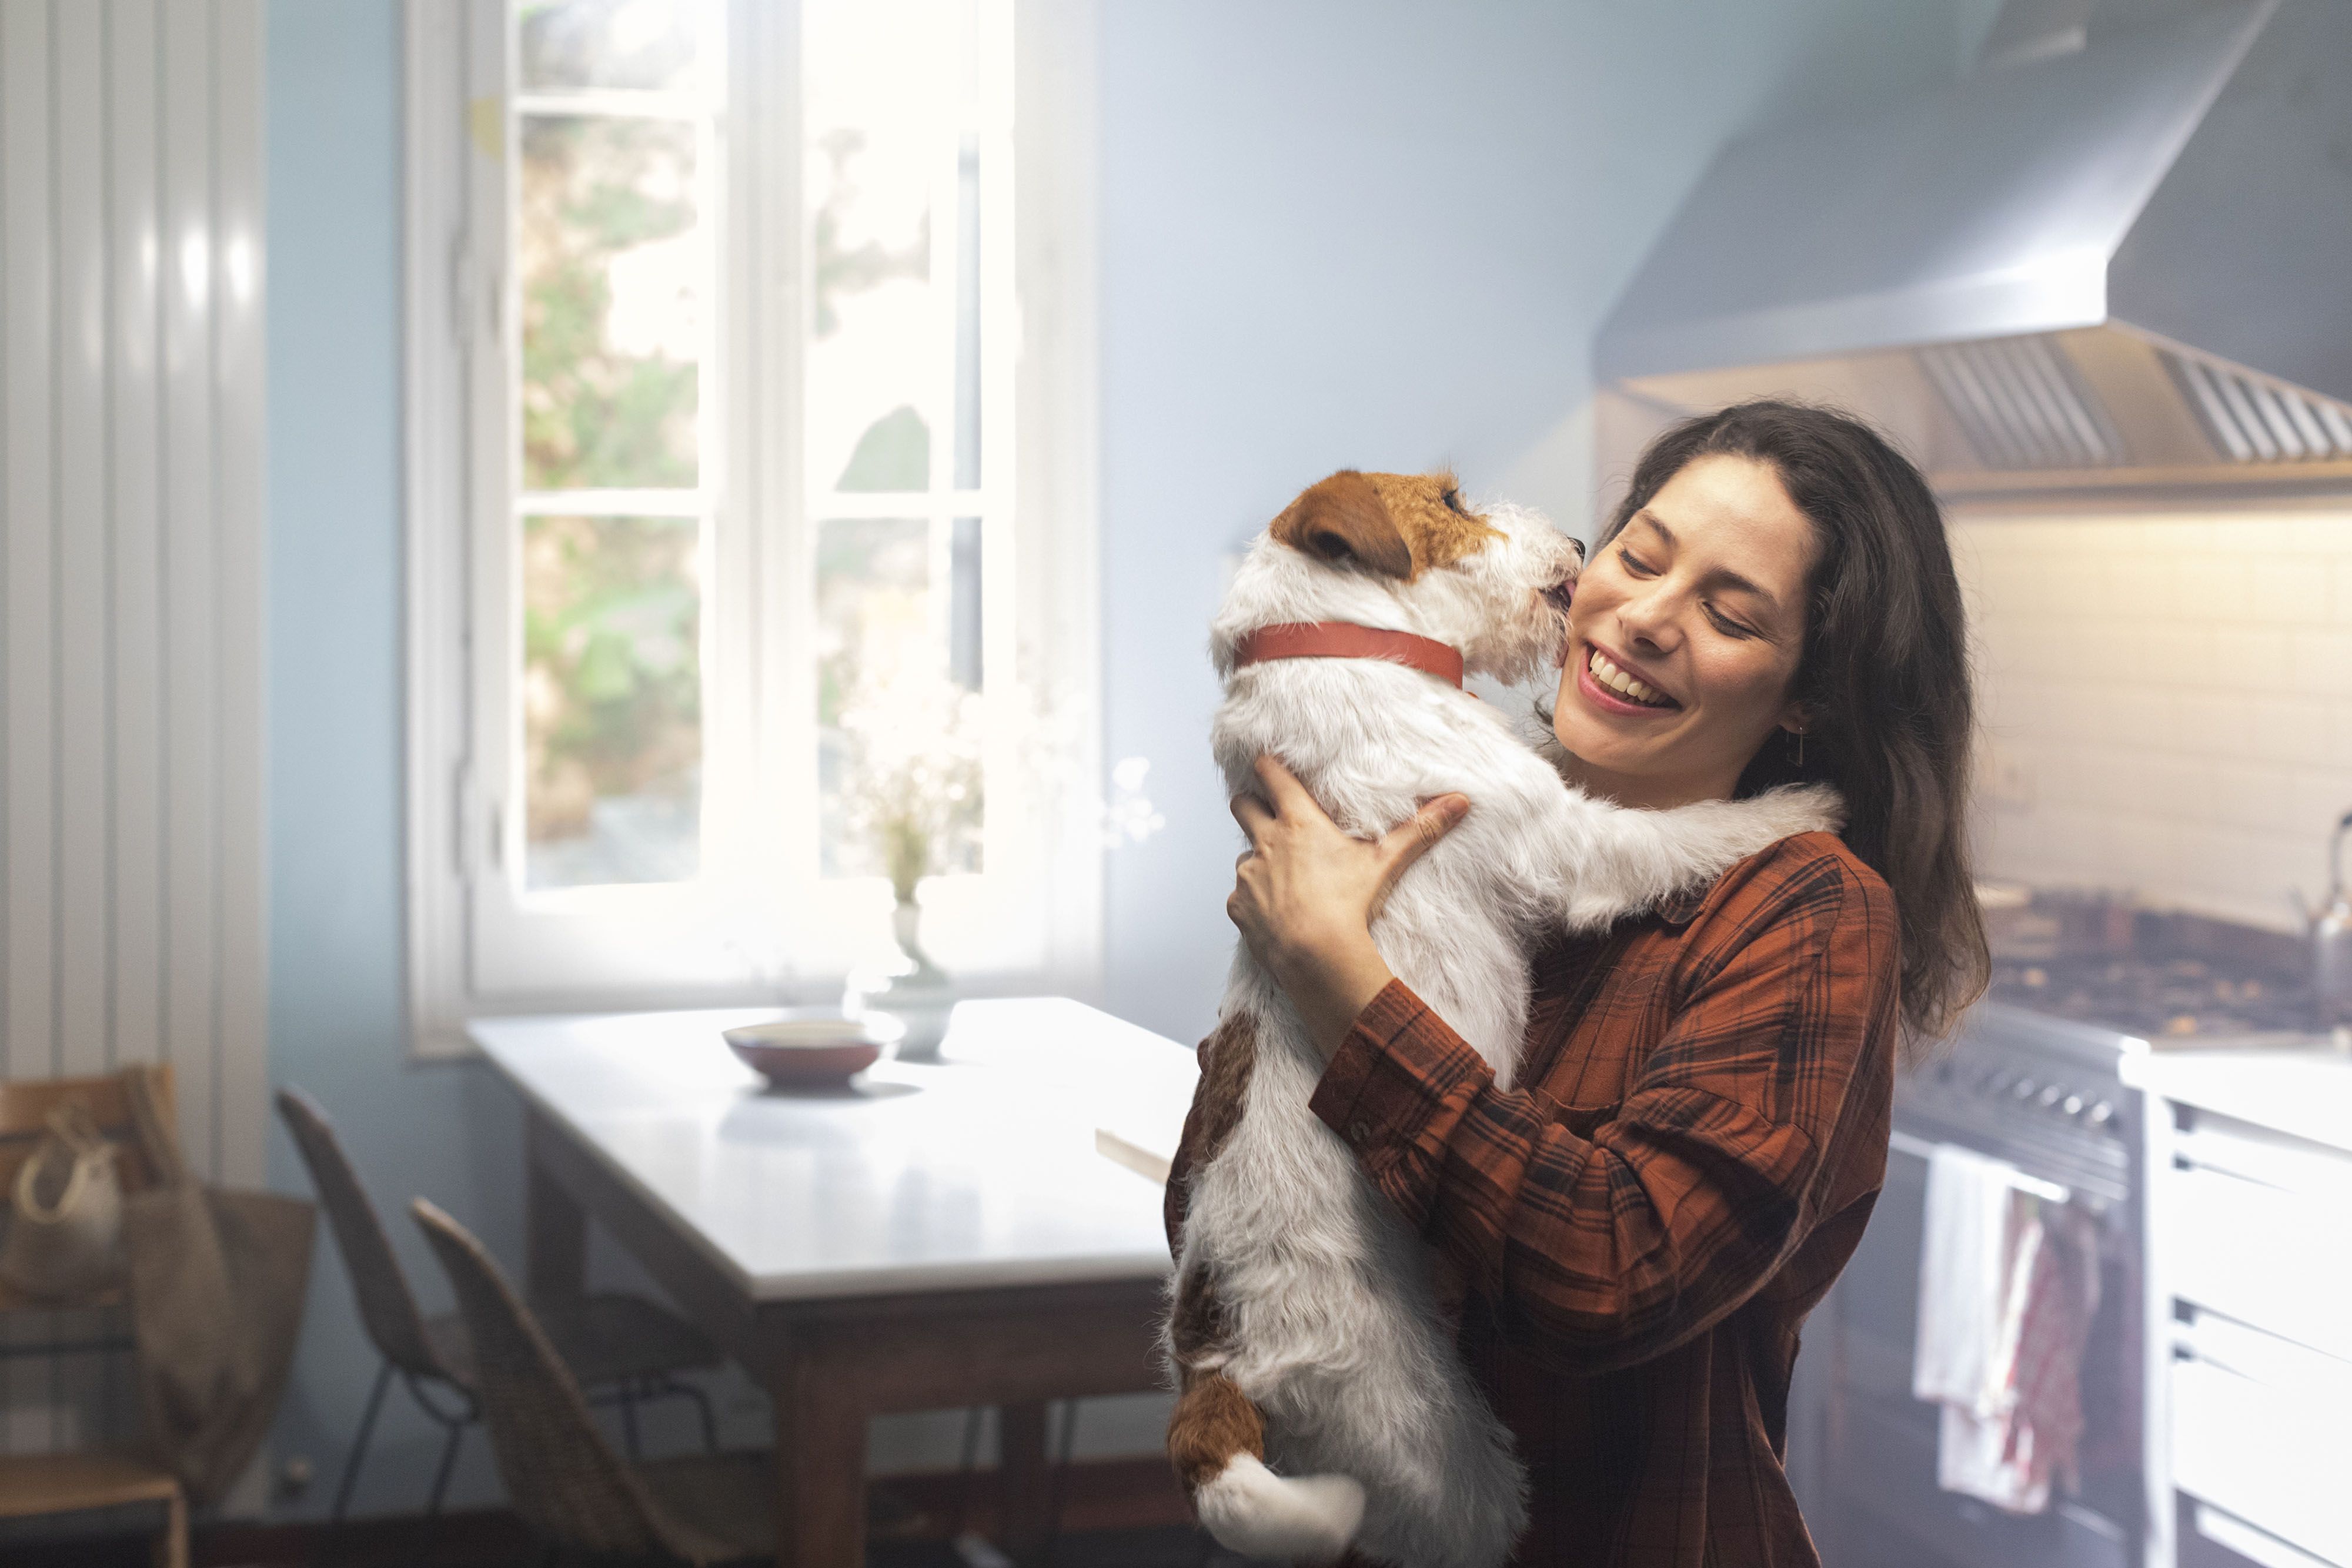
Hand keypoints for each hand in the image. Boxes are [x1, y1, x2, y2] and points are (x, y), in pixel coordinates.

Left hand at [1228, 755, 1468, 1059]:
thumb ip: (1419, 830)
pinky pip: (1241, 897)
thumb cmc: (1349, 905)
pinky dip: (1255, 902)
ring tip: (1286, 881)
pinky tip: (1278, 915)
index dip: (1267, 766)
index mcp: (1298, 822)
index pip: (1270, 775)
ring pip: (1244, 855)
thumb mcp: (1386, 862)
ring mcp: (1247, 874)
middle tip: (1269, 814)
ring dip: (1259, 861)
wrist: (1317, 955)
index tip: (1267, 763)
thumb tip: (1459, 802)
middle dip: (1251, 804)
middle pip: (1242, 805)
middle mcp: (1265, 841)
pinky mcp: (1237, 907)